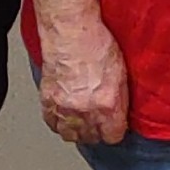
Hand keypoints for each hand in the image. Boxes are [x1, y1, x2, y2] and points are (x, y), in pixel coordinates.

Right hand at [36, 15, 130, 145]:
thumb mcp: (122, 74)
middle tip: (97, 123)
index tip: (114, 127)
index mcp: (107, 105)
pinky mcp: (47, 100)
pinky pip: (52, 124)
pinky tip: (64, 115)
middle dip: (96, 132)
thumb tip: (119, 114)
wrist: (70, 32)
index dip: (114, 131)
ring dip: (76, 130)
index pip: (113, 136)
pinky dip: (58, 122)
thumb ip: (120, 100)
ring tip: (81, 122)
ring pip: (70, 135)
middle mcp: (85, 110)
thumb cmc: (97, 44)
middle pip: (91, 138)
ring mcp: (64, 107)